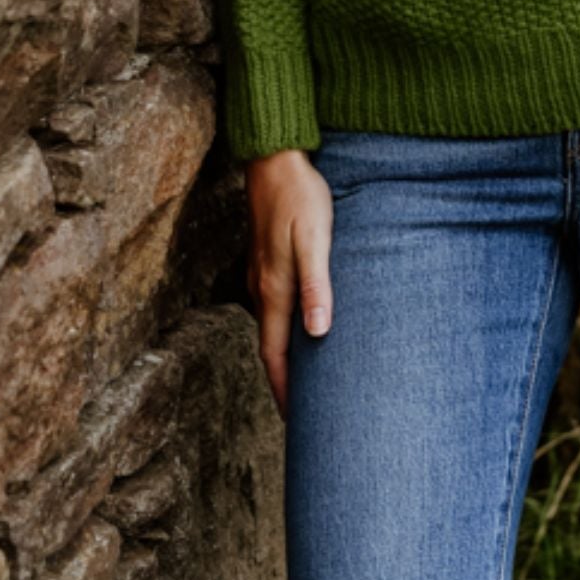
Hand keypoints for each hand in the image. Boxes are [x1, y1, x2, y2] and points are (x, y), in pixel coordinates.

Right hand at [243, 148, 334, 421]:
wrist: (275, 157)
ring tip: (304, 380)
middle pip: (270, 347)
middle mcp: (261, 286)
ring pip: (271, 327)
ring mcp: (261, 273)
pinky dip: (285, 328)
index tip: (294, 422)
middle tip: (302, 415)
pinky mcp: (267, 259)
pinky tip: (301, 328)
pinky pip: (274, 306)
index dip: (284, 389)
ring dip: (284, 356)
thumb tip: (318, 333)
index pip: (275, 354)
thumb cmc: (300, 195)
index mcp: (273, 288)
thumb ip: (316, 284)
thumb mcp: (314, 238)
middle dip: (283, 382)